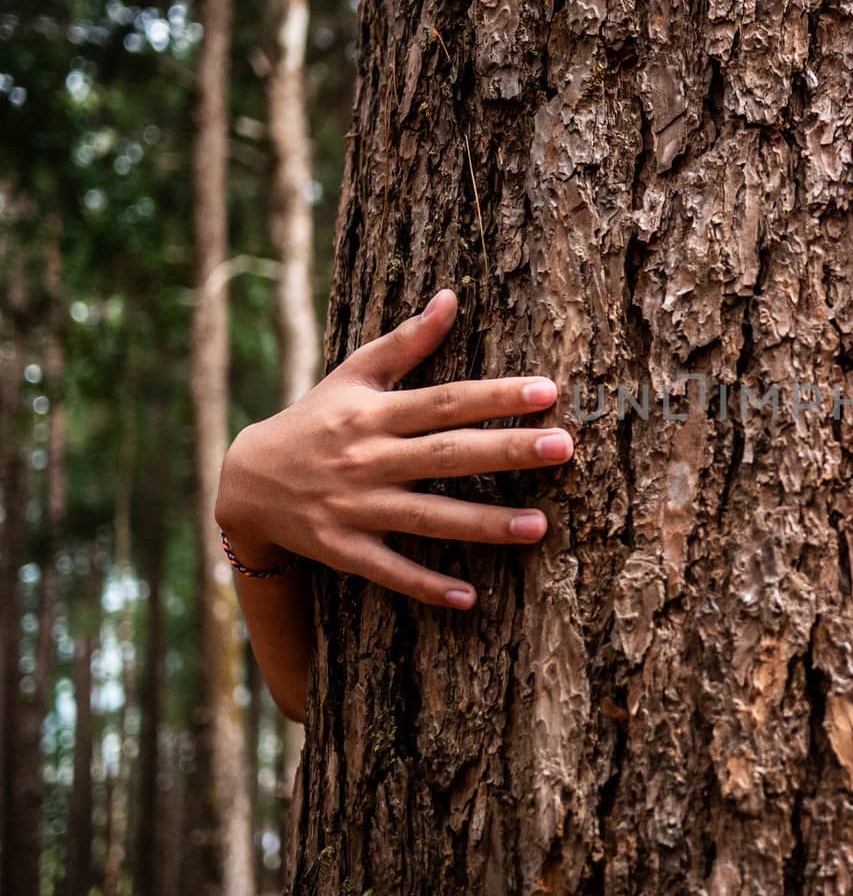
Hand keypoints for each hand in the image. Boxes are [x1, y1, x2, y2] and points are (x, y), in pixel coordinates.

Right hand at [215, 289, 573, 609]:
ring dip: (484, 523)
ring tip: (540, 526)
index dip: (497, 396)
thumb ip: (405, 342)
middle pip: (447, 455)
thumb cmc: (314, 421)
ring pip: (428, 517)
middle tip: (563, 447)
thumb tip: (450, 297)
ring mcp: (356, 507)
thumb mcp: (351, 376)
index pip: (446, 401)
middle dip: (507, 451)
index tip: (548, 391)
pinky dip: (426, 585)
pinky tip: (469, 598)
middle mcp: (368, 459)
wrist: (245, 484)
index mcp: (375, 413)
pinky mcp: (343, 550)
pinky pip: (390, 570)